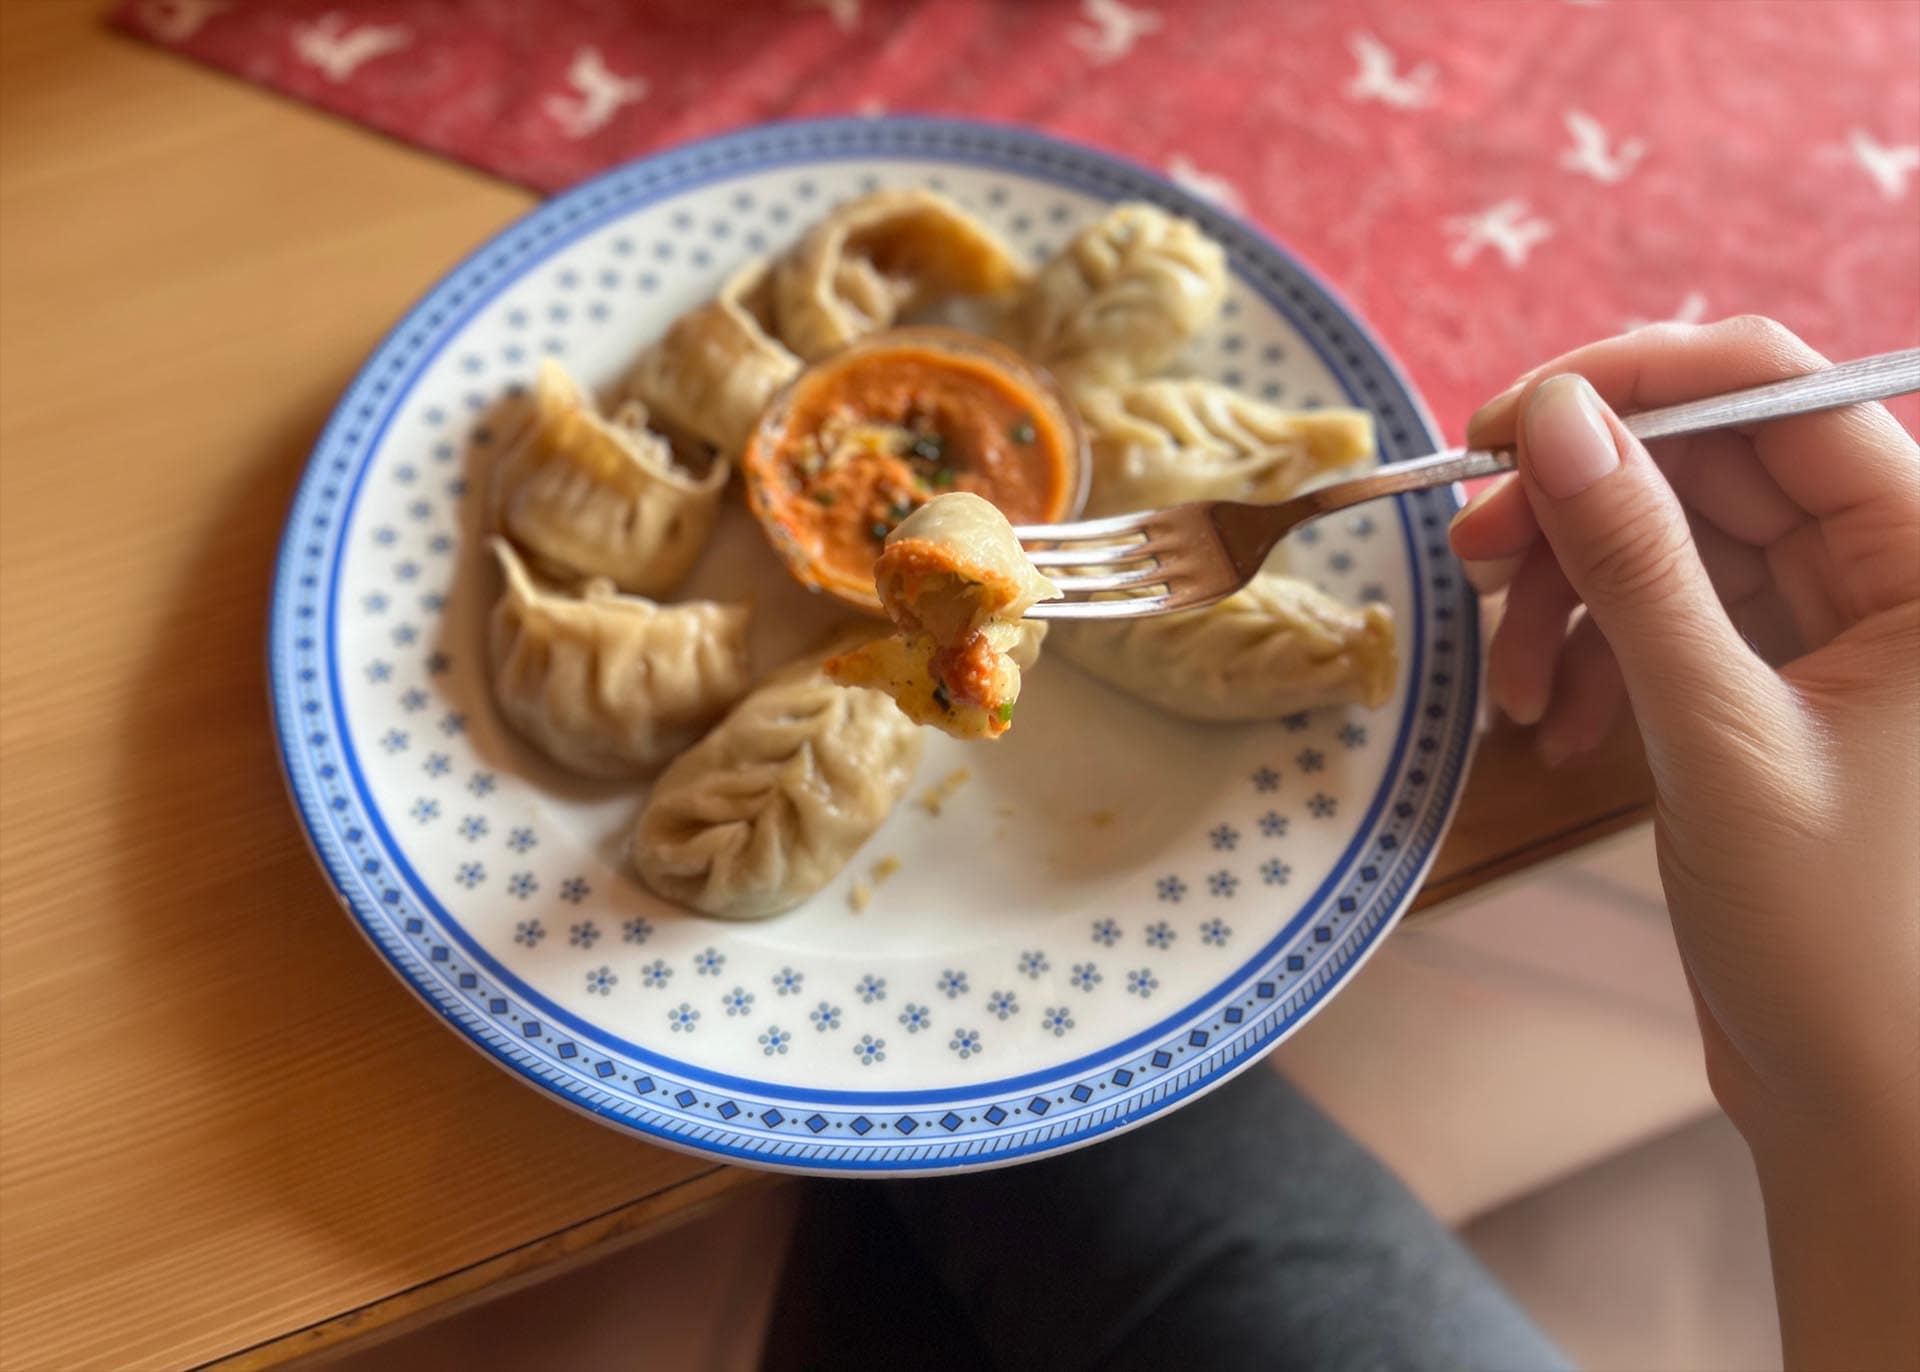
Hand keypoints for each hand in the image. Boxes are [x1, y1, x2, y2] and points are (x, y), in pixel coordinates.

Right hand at [1450, 317, 1918, 1368]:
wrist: (1869, 1101)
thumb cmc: (1836, 939)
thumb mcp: (1715, 737)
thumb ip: (1637, 565)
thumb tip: (1553, 418)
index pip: (1779, 394)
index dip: (1632, 386)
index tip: (1502, 428)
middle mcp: (1895, 570)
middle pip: (1710, 464)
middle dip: (1580, 510)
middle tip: (1470, 557)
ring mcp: (1836, 626)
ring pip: (1676, 541)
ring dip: (1572, 595)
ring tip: (1509, 685)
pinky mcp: (1782, 682)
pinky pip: (1671, 616)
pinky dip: (1595, 653)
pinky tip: (1551, 722)